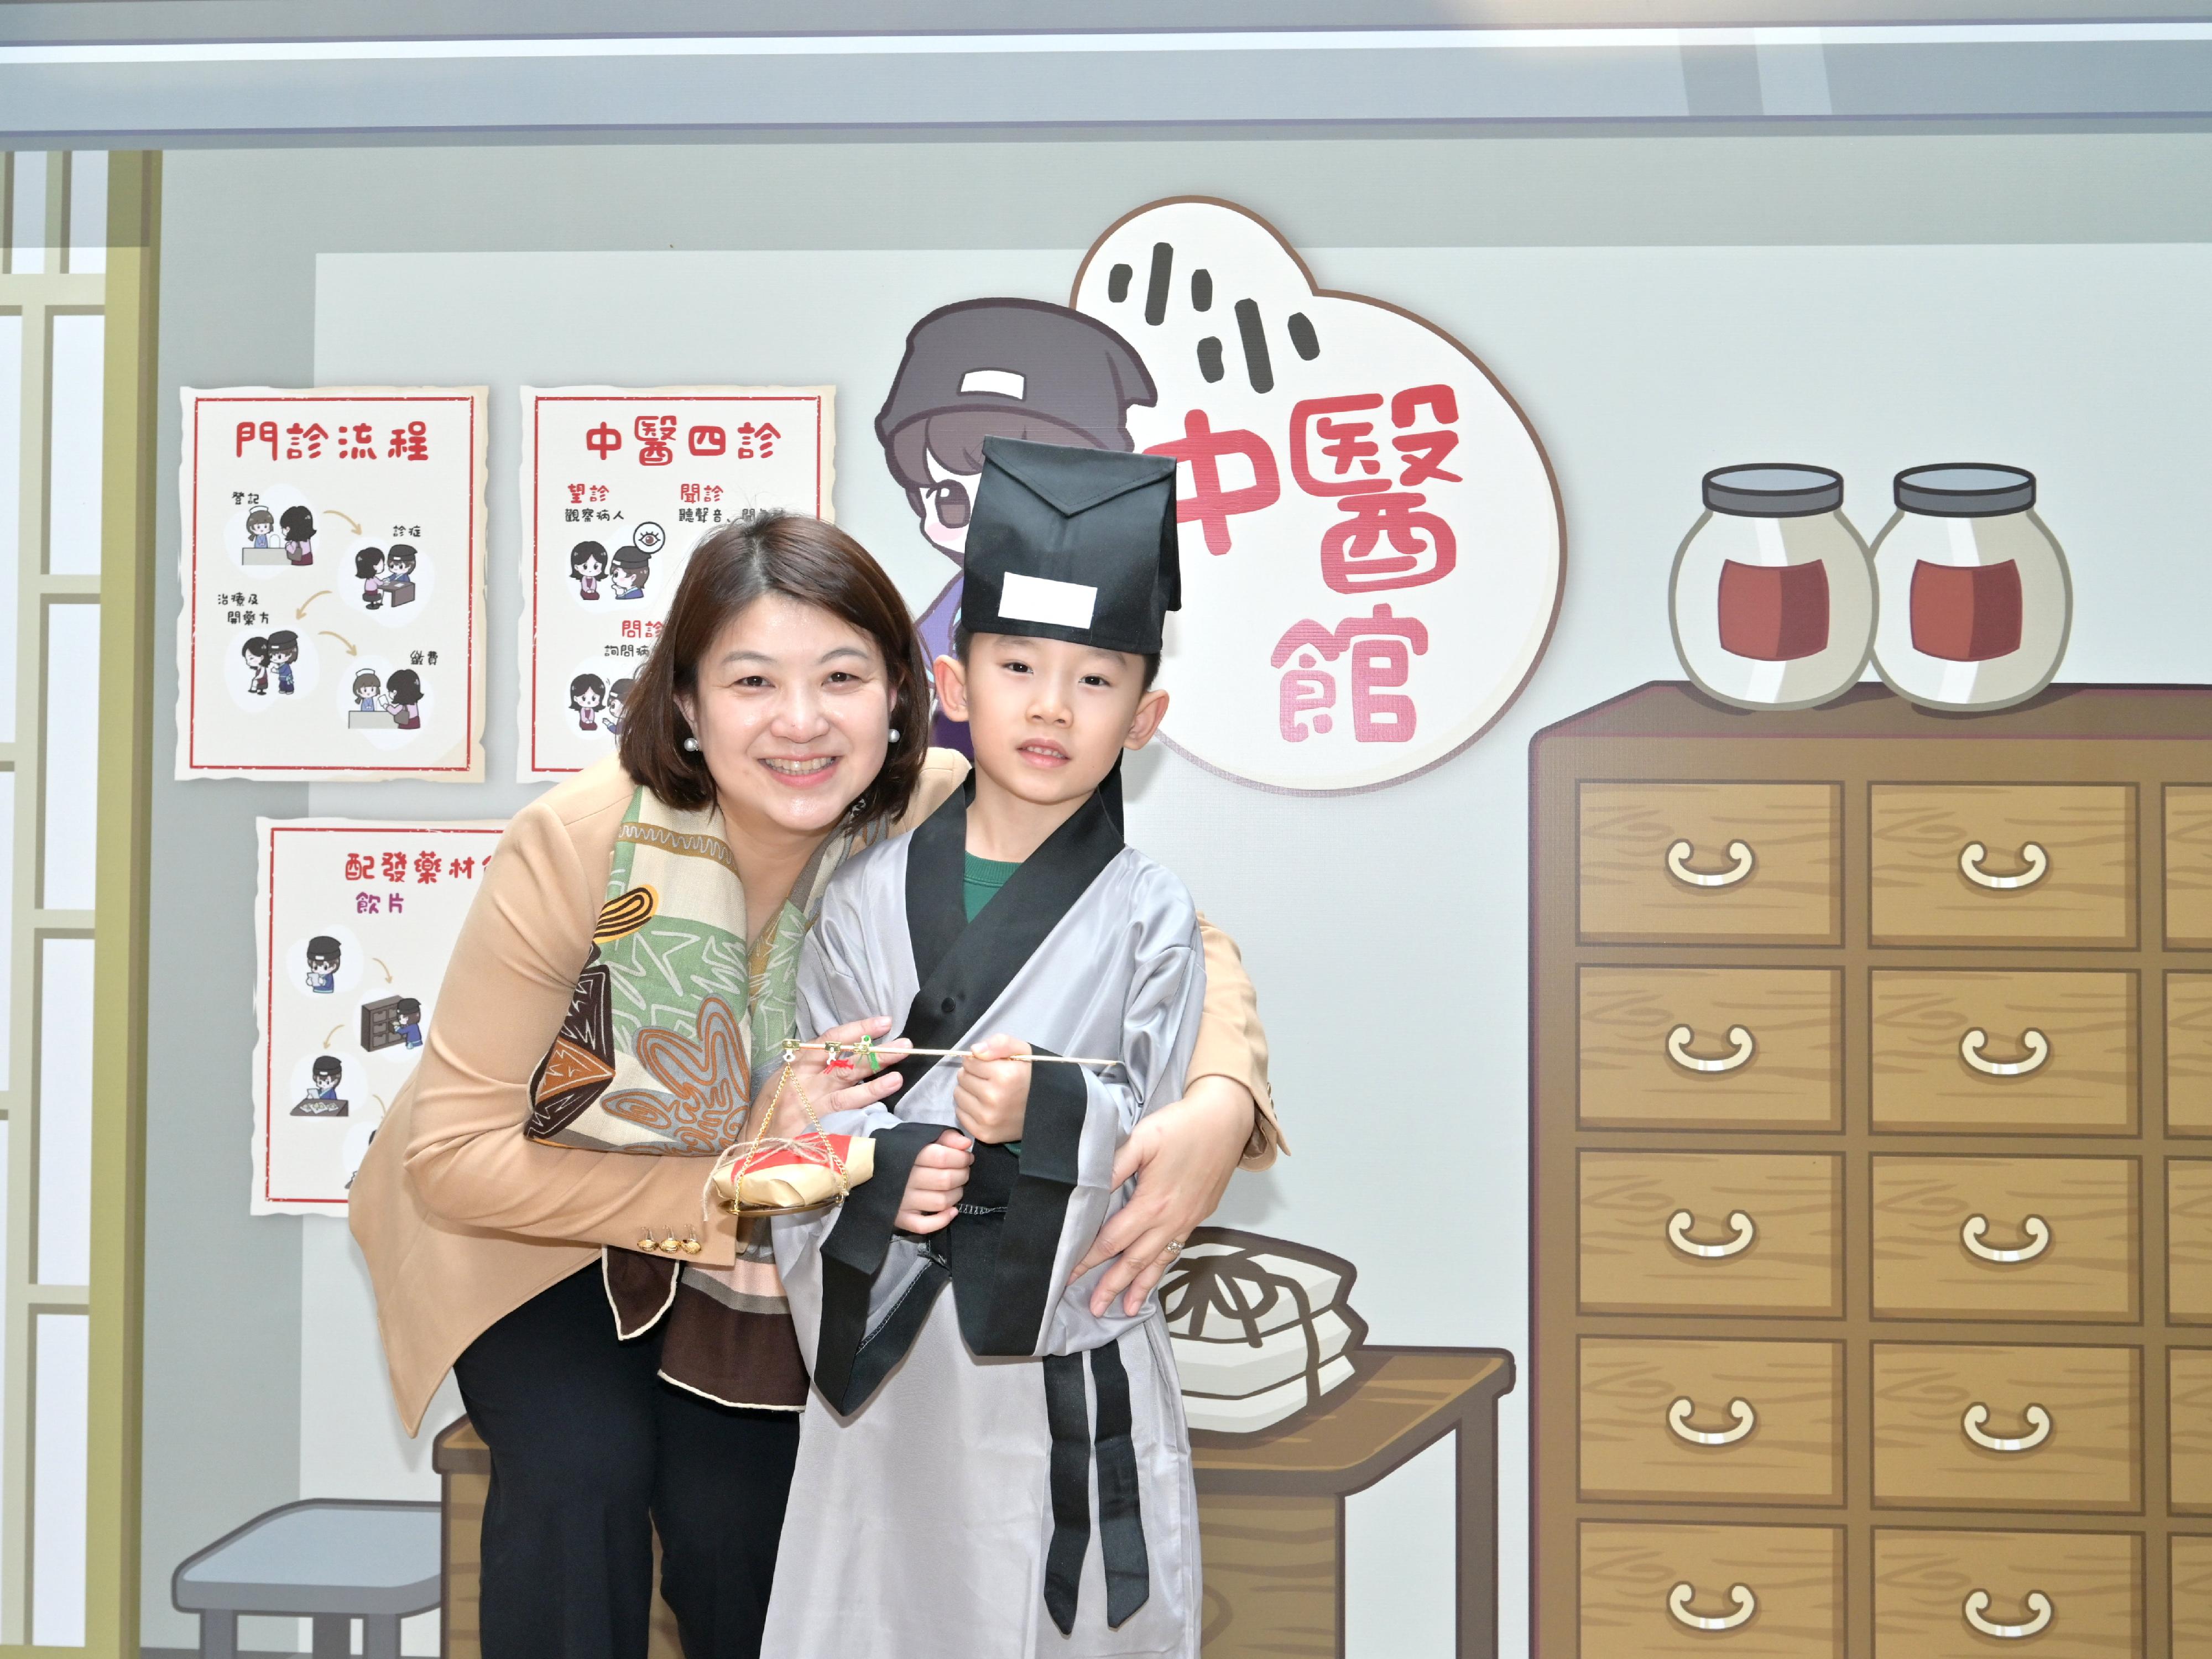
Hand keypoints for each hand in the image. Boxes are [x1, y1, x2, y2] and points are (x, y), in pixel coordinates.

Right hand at [769, 1016, 906, 1137]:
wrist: (752, 1144)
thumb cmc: (770, 1110)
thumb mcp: (785, 1080)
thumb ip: (813, 1066)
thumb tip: (847, 1051)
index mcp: (798, 1063)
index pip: (830, 1039)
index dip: (858, 1029)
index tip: (884, 1022)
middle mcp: (804, 1078)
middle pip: (845, 1059)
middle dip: (876, 1050)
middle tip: (905, 1044)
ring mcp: (810, 1101)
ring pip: (848, 1082)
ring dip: (876, 1075)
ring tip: (900, 1070)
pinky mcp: (813, 1122)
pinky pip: (844, 1107)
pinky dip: (866, 1098)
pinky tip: (886, 1092)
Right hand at [895, 1129, 973, 1233]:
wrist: (866, 1169)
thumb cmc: (898, 1152)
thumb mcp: (919, 1137)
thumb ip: (945, 1137)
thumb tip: (966, 1144)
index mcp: (908, 1155)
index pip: (943, 1157)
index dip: (961, 1158)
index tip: (967, 1157)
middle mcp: (905, 1179)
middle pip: (945, 1180)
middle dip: (962, 1175)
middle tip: (964, 1171)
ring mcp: (902, 1201)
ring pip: (940, 1202)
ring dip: (956, 1195)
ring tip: (957, 1187)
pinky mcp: (900, 1218)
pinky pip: (924, 1225)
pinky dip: (942, 1220)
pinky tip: (952, 1211)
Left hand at [953, 1034, 1031, 1143]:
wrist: (1045, 1112)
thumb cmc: (1029, 1078)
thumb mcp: (1022, 1052)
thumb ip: (1000, 1043)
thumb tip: (974, 1050)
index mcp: (1005, 1075)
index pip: (970, 1061)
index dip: (980, 1061)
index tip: (992, 1067)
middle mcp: (994, 1098)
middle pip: (962, 1077)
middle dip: (973, 1075)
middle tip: (989, 1080)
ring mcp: (988, 1118)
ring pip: (958, 1095)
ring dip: (968, 1091)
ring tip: (986, 1093)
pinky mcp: (983, 1133)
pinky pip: (960, 1114)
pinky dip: (969, 1109)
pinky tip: (984, 1107)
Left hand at [1071, 1074, 1257, 1316]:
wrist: (1227, 1120)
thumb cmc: (1182, 1125)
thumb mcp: (1143, 1138)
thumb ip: (1114, 1167)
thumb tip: (1088, 1189)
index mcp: (1152, 1203)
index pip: (1111, 1240)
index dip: (1088, 1260)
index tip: (1069, 1276)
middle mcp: (1170, 1220)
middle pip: (1135, 1260)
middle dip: (1113, 1286)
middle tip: (1095, 1310)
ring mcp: (1188, 1221)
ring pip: (1159, 1261)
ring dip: (1141, 1287)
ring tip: (1127, 1310)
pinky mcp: (1200, 1216)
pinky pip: (1176, 1249)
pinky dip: (1163, 1268)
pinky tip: (1155, 1275)